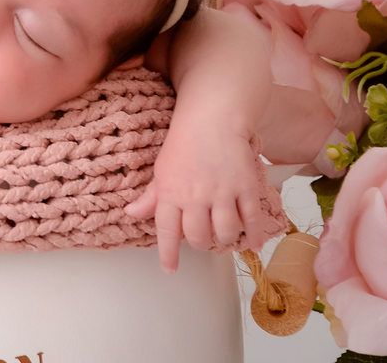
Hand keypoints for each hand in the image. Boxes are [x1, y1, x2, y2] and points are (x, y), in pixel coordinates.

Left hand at [125, 121, 268, 272]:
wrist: (212, 117)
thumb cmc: (183, 142)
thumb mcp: (161, 169)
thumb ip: (151, 197)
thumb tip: (131, 214)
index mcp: (171, 193)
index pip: (167, 232)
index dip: (168, 254)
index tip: (170, 269)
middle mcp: (196, 197)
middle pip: (198, 237)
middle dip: (199, 244)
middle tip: (201, 241)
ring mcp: (223, 193)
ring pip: (225, 232)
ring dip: (224, 240)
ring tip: (223, 236)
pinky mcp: (246, 187)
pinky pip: (252, 219)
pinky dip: (255, 235)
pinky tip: (255, 244)